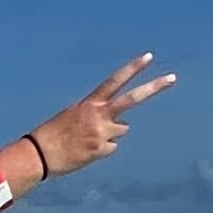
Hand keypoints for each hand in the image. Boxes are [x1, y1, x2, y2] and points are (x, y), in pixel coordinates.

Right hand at [31, 53, 175, 177]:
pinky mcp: (102, 150)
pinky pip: (111, 148)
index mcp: (90, 104)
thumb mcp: (72, 116)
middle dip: (153, 88)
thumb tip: (121, 126)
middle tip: (172, 78)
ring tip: (87, 139)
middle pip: (132, 99)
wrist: (40, 154)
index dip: (132, 69)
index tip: (148, 57)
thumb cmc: (53, 134)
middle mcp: (99, 116)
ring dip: (110, 133)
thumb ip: (96, 115)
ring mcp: (103, 133)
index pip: (114, 81)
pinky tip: (85, 151)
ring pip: (121, 130)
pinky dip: (101, 150)